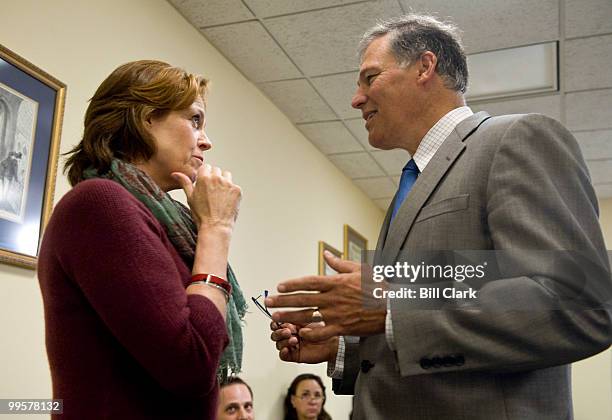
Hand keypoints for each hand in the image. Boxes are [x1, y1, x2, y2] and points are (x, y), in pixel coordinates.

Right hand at [173, 164, 241, 229]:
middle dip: (214, 177)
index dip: (205, 175)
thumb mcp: (190, 197)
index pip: (206, 167)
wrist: (216, 227)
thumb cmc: (201, 214)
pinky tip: (226, 201)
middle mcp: (217, 178)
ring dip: (224, 181)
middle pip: (216, 170)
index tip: (205, 183)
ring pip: (226, 175)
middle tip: (212, 191)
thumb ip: (184, 183)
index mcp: (204, 178)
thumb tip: (175, 174)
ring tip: (220, 195)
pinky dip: (231, 191)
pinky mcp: (237, 190)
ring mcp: (228, 184)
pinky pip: (234, 186)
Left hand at [266, 251, 385, 341]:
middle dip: (283, 300)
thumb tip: (326, 254)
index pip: (309, 282)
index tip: (279, 286)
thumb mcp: (359, 269)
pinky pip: (323, 331)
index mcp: (335, 282)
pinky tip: (300, 332)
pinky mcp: (343, 326)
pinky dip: (311, 332)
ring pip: (308, 315)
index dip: (292, 284)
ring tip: (276, 318)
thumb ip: (339, 263)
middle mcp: (333, 297)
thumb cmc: (376, 286)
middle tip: (269, 302)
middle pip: (303, 298)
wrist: (392, 307)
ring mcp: (337, 313)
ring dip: (291, 316)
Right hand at [270, 321, 337, 363]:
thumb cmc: (325, 329)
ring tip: (293, 339)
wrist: (333, 342)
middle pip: (276, 334)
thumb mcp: (309, 318)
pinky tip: (287, 348)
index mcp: (292, 323)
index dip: (276, 323)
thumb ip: (297, 316)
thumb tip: (284, 313)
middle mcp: (291, 334)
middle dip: (279, 332)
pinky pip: (283, 356)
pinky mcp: (294, 355)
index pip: (277, 323)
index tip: (277, 321)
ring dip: (283, 341)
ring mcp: (292, 345)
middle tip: (288, 331)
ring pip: (278, 344)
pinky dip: (283, 352)